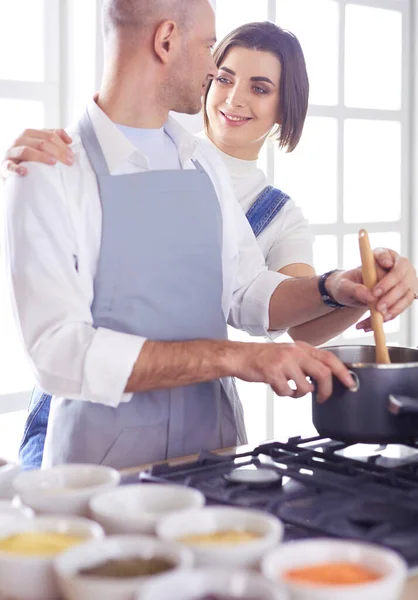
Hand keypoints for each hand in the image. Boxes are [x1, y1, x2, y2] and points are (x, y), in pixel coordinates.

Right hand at [2, 129, 72, 176]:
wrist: (13, 173)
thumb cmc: (30, 159)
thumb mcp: (41, 147)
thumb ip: (54, 140)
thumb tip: (69, 140)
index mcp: (29, 134)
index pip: (48, 135)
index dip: (62, 144)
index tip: (71, 155)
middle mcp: (20, 140)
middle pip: (40, 142)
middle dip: (57, 151)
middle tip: (68, 162)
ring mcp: (11, 153)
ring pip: (26, 150)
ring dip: (41, 156)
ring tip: (53, 163)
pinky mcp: (5, 166)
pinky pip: (10, 166)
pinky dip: (17, 168)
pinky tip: (26, 172)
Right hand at [235, 340, 355, 402]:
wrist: (240, 356)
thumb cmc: (264, 356)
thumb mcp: (288, 352)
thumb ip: (305, 361)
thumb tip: (324, 376)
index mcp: (301, 347)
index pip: (329, 358)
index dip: (343, 372)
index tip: (351, 383)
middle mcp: (294, 352)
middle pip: (323, 373)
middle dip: (327, 390)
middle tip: (323, 398)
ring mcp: (283, 362)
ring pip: (305, 387)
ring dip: (300, 394)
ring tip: (291, 390)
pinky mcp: (272, 373)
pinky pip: (287, 391)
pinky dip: (285, 394)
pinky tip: (278, 387)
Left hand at [355, 248, 417, 330]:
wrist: (351, 293)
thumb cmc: (347, 284)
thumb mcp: (343, 286)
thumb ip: (354, 289)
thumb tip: (370, 297)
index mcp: (377, 256)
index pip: (384, 253)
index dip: (385, 258)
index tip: (384, 264)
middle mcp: (394, 266)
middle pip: (400, 276)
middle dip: (390, 292)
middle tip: (378, 306)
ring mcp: (402, 281)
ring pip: (405, 294)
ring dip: (393, 307)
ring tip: (379, 317)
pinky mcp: (404, 295)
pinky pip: (401, 306)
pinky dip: (391, 315)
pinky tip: (379, 323)